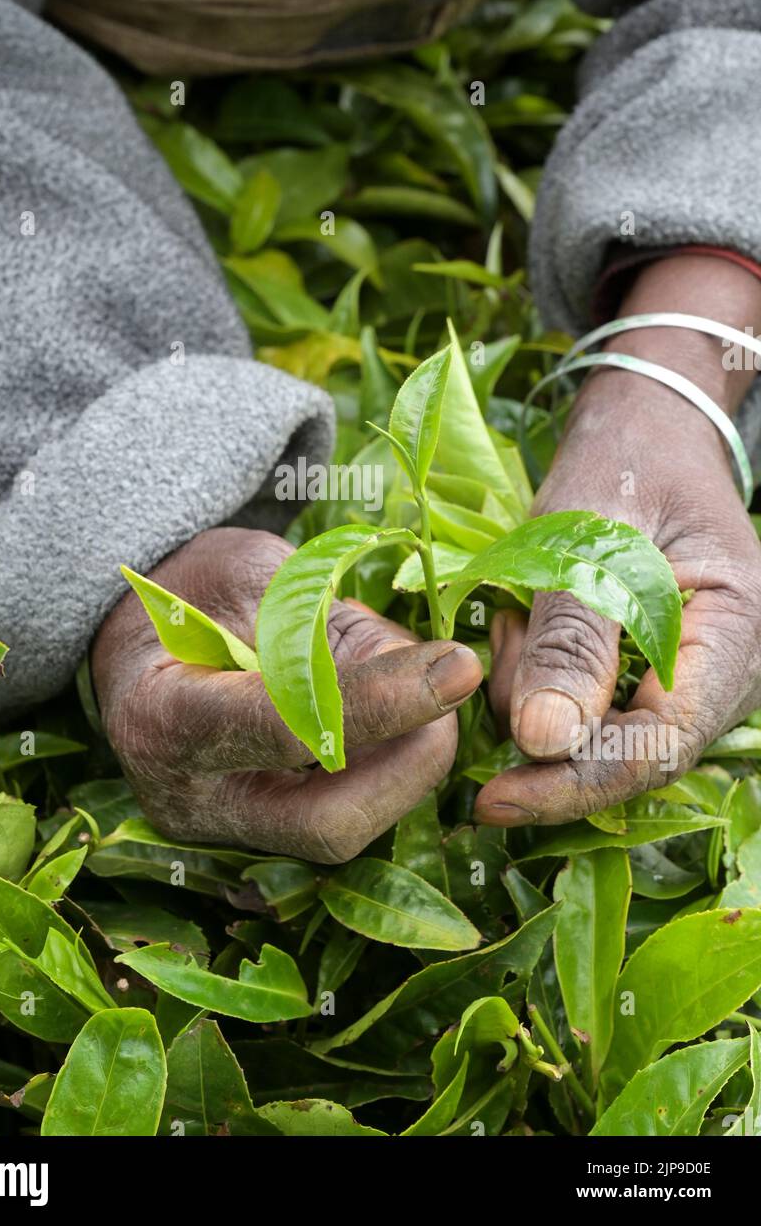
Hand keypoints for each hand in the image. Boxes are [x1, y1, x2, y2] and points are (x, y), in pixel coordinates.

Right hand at [92, 527, 480, 861]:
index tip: (457, 664)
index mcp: (161, 719)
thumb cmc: (189, 589)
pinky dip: (388, 767)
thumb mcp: (251, 574)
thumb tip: (426, 667)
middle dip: (411, 763)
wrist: (138, 637)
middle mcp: (189, 798)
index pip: (285, 727)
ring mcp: (224, 828)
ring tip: (424, 685)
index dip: (380, 701)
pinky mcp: (260, 835)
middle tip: (455, 686)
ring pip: (345, 829)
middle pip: (326, 824)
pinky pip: (344, 816)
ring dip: (408, 763)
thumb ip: (327, 626)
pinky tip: (400, 712)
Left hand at [476, 253, 760, 826]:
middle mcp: (722, 672)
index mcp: (734, 634)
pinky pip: (583, 704)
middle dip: (546, 727)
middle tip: (500, 642)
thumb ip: (573, 638)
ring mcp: (687, 677)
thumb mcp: (591, 535)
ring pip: (595, 734)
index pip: (659, 748)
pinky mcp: (646, 672)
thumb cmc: (627, 462)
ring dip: (535, 691)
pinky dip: (538, 677)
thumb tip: (544, 743)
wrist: (645, 429)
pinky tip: (521, 624)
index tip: (493, 798)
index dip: (575, 784)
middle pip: (628, 755)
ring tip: (513, 614)